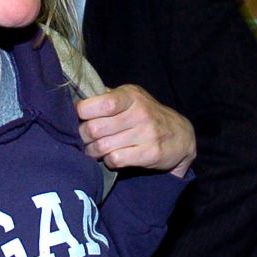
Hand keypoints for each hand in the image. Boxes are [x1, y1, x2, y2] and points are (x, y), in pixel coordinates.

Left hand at [75, 85, 195, 176]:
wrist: (180, 135)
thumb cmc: (146, 115)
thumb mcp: (131, 98)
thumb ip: (107, 97)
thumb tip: (76, 100)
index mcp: (130, 95)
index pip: (98, 103)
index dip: (81, 112)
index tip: (79, 117)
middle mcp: (139, 113)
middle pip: (94, 129)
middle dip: (83, 136)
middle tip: (84, 138)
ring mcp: (146, 133)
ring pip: (102, 147)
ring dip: (93, 151)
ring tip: (95, 149)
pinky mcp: (150, 153)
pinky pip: (115, 160)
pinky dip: (108, 161)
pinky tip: (112, 157)